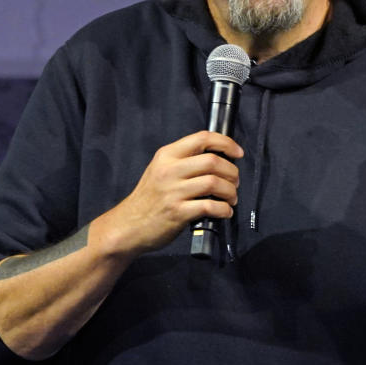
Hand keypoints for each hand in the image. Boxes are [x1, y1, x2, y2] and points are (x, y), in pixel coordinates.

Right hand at [109, 131, 242, 255]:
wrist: (127, 226)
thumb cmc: (148, 199)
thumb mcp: (160, 170)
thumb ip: (183, 161)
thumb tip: (218, 159)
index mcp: (167, 155)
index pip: (202, 138)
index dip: (226, 143)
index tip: (238, 153)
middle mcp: (169, 170)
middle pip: (213, 161)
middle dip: (232, 172)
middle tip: (235, 182)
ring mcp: (173, 192)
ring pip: (214, 183)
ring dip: (230, 191)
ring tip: (231, 198)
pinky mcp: (177, 213)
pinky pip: (210, 207)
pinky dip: (224, 209)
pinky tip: (225, 212)